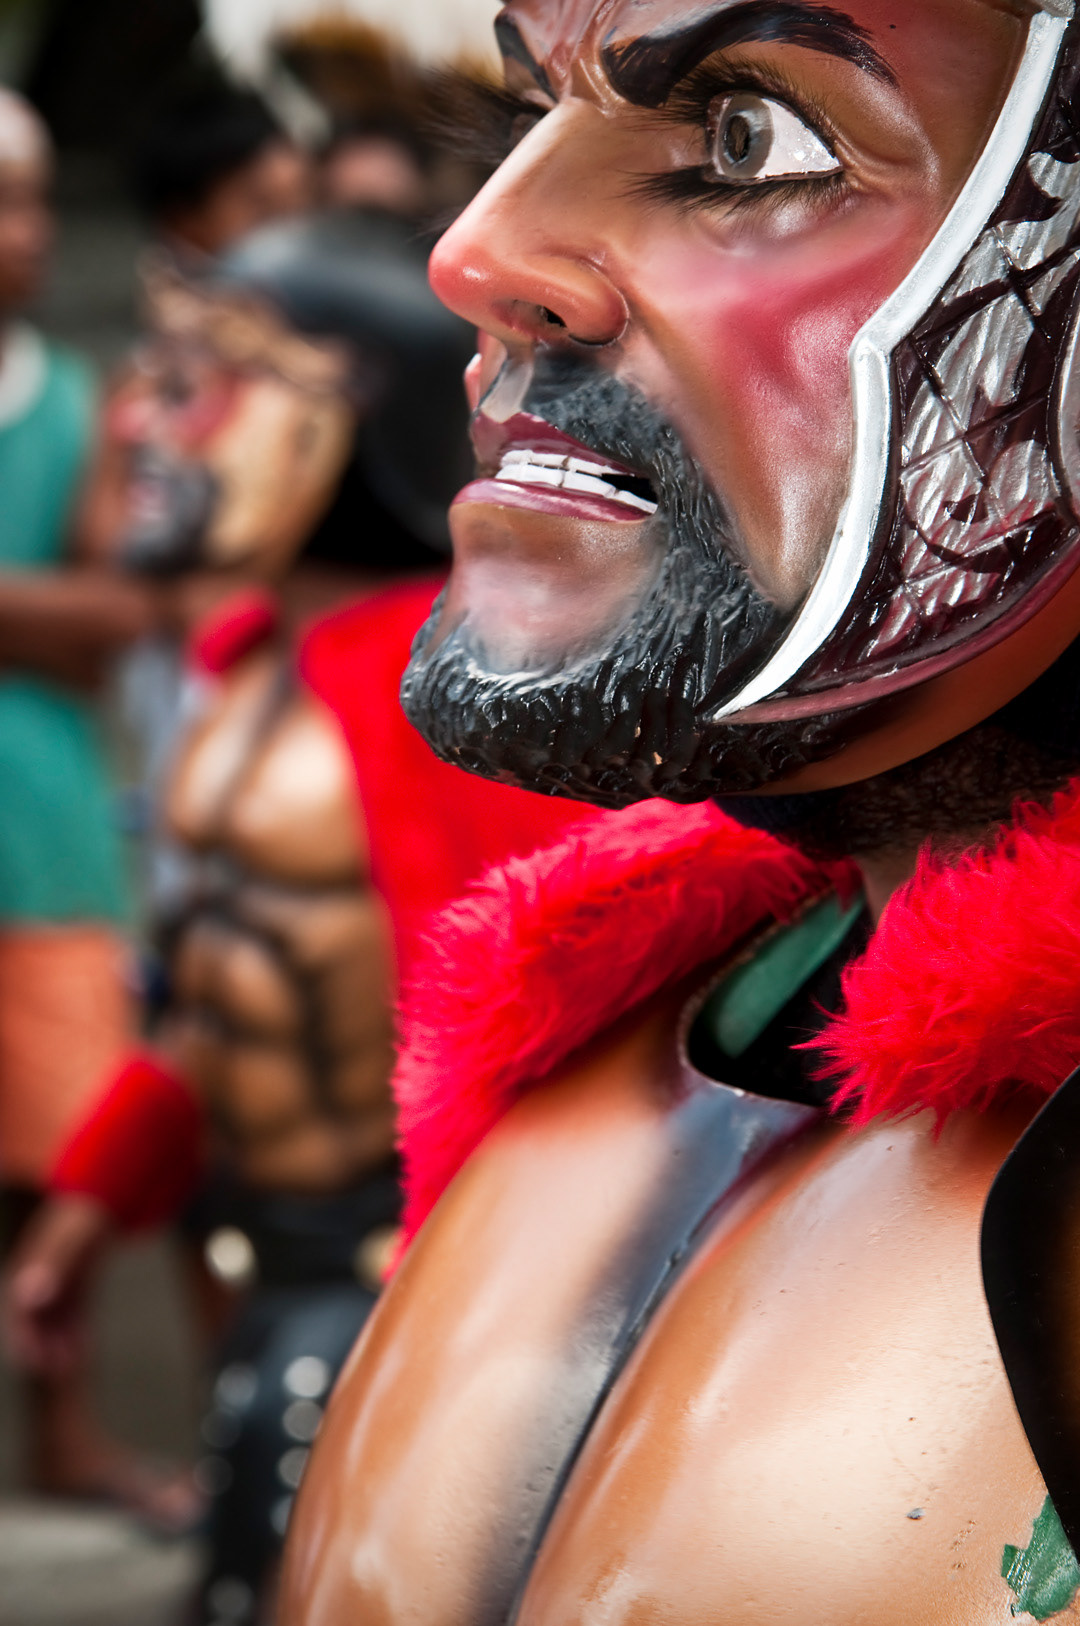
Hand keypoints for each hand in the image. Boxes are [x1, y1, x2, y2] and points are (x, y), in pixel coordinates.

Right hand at [4, 1195, 113, 1375]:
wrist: (111, 1186)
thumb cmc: (91, 1210)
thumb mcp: (77, 1234)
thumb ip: (54, 1264)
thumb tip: (27, 1298)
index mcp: (34, 1260)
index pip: (21, 1306)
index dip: (25, 1334)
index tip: (36, 1361)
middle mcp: (43, 1268)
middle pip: (35, 1315)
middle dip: (41, 1343)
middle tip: (57, 1369)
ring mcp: (61, 1271)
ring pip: (53, 1315)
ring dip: (57, 1341)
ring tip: (69, 1365)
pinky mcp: (79, 1273)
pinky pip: (72, 1307)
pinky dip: (74, 1329)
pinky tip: (82, 1351)